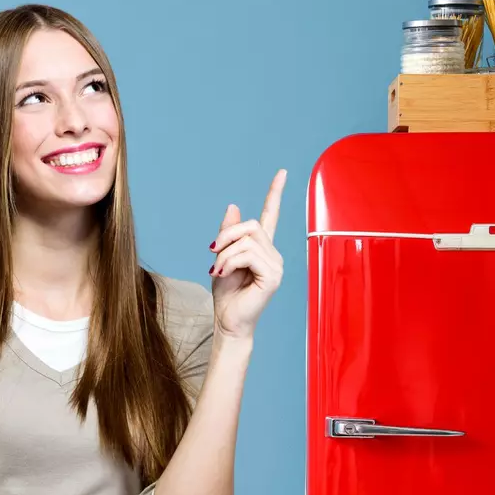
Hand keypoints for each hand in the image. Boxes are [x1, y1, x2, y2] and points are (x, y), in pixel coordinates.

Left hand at [209, 169, 286, 339]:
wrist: (227, 321)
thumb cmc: (226, 294)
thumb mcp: (222, 257)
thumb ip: (228, 234)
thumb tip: (233, 206)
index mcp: (262, 248)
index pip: (271, 215)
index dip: (275, 193)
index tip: (282, 173)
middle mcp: (273, 254)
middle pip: (252, 225)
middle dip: (227, 236)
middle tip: (212, 254)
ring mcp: (276, 265)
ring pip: (247, 240)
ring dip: (225, 254)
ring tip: (218, 271)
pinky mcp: (273, 276)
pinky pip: (248, 254)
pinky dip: (230, 262)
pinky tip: (223, 274)